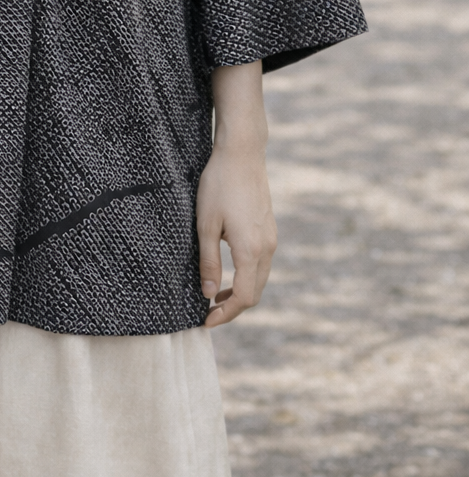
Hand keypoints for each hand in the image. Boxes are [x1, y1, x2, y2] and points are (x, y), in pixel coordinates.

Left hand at [197, 60, 276, 327]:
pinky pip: (262, 264)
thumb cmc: (219, 186)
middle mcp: (267, 248)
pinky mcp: (269, 230)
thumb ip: (208, 262)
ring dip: (240, 293)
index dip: (225, 315)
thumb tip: (209, 295)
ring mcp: (271, 239)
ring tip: (215, 297)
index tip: (205, 322)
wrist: (242, 154)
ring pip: (260, 279)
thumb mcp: (206, 224)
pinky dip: (247, 277)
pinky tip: (229, 272)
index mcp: (251, 250)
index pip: (244, 297)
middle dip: (233, 308)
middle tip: (208, 315)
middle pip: (255, 293)